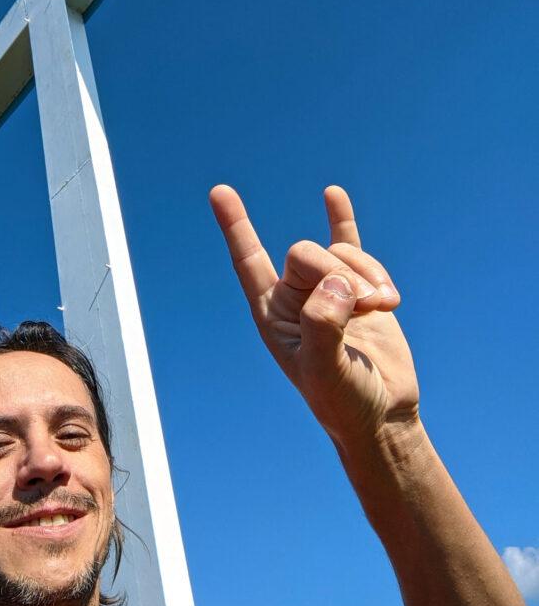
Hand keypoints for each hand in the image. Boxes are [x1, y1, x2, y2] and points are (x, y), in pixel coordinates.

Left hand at [209, 184, 419, 446]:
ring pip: (340, 252)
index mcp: (273, 314)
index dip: (235, 226)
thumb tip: (336, 283)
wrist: (382, 414)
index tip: (219, 191)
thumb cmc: (344, 401)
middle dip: (340, 273)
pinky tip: (331, 194)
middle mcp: (295, 296)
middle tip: (367, 307)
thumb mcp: (326, 372)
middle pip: (307, 252)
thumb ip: (324, 326)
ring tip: (385, 306)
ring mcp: (328, 289)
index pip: (248, 261)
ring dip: (368, 274)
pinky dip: (342, 219)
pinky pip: (348, 243)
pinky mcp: (360, 288)